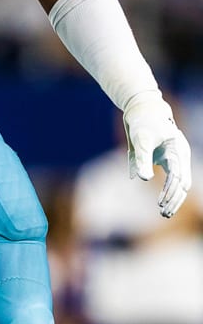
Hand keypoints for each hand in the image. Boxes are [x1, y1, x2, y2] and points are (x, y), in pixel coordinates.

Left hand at [124, 92, 192, 217]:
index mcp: (178, 150)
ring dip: (173, 198)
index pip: (178, 176)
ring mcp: (177, 159)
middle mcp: (181, 156)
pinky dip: (169, 191)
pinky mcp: (169, 160)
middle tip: (163, 214)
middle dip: (174, 199)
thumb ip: (142, 158)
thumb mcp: (141, 139)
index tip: (161, 203)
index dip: (170, 191)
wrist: (143, 110)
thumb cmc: (142, 123)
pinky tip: (162, 202)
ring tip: (163, 213)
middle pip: (182, 183)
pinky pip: (173, 179)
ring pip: (180, 183)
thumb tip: (144, 180)